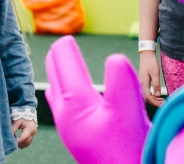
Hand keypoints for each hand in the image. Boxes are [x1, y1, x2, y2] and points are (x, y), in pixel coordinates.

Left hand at [12, 118, 36, 148]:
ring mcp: (34, 133)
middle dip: (20, 144)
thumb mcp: (17, 121)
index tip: (11, 142)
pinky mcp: (33, 133)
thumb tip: (9, 136)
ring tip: (15, 145)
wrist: (27, 111)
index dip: (17, 141)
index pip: (23, 138)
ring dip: (22, 145)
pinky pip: (29, 141)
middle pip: (26, 141)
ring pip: (28, 142)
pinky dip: (24, 143)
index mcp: (30, 128)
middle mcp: (33, 132)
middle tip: (12, 145)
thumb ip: (13, 128)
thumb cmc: (21, 115)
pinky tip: (20, 144)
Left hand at [45, 36, 150, 163]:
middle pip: (54, 72)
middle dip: (58, 56)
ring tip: (65, 60)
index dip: (67, 45)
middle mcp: (63, 111)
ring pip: (55, 87)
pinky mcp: (73, 134)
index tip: (70, 34)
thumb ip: (122, 81)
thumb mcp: (130, 111)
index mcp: (73, 101)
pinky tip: (68, 92)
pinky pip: (59, 103)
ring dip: (59, 71)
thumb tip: (115, 56)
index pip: (62, 60)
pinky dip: (62, 88)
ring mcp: (66, 125)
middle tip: (64, 42)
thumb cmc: (130, 148)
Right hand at [139, 51, 163, 106]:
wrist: (146, 55)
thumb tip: (158, 95)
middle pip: (146, 97)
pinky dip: (152, 95)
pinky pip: (147, 91)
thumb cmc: (151, 62)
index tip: (163, 105)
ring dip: (154, 99)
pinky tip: (158, 95)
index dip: (155, 102)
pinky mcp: (143, 81)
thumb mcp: (155, 73)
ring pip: (146, 95)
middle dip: (155, 102)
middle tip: (164, 104)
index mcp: (143, 82)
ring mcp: (141, 82)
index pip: (148, 97)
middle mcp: (141, 84)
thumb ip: (156, 84)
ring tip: (163, 100)